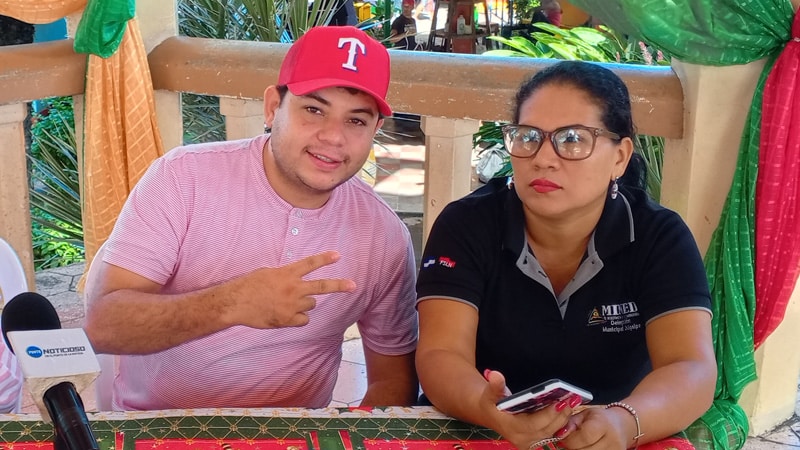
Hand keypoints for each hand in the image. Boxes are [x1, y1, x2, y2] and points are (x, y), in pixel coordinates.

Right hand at [224, 251, 355, 328]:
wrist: (235, 303)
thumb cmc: (248, 285)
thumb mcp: (268, 273)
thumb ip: (285, 276)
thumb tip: (295, 280)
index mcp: (286, 273)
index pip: (310, 264)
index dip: (324, 259)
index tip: (338, 255)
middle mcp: (293, 288)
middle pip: (321, 286)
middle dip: (339, 285)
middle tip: (353, 286)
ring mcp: (292, 305)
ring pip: (311, 304)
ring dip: (304, 304)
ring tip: (286, 303)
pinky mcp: (288, 320)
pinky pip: (303, 319)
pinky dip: (298, 318)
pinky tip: (285, 315)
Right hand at [482, 370, 574, 448]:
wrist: (488, 414)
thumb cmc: (490, 403)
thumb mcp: (490, 393)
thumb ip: (495, 385)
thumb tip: (495, 375)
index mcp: (512, 428)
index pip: (534, 424)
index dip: (549, 414)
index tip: (560, 400)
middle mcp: (522, 439)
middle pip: (548, 429)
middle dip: (562, 414)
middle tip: (572, 398)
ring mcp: (530, 442)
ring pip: (553, 432)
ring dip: (564, 418)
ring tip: (573, 401)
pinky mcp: (536, 442)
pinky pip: (553, 433)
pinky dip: (561, 422)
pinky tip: (568, 409)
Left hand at [558, 406, 630, 449]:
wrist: (621, 425)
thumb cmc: (600, 418)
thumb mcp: (584, 415)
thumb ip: (570, 423)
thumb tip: (559, 434)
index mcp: (603, 423)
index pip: (584, 436)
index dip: (570, 440)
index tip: (562, 438)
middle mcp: (612, 439)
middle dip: (572, 448)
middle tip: (569, 442)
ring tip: (578, 444)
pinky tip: (585, 448)